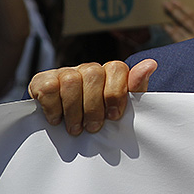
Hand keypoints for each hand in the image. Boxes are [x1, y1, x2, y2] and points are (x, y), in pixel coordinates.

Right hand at [28, 59, 156, 135]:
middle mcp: (87, 68)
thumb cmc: (98, 117)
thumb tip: (151, 64)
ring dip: (74, 110)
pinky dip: (54, 107)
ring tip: (76, 129)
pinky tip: (56, 120)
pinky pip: (49, 87)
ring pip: (71, 81)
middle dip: (94, 106)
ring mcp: (64, 72)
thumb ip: (136, 89)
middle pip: (93, 74)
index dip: (116, 92)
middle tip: (93, 128)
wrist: (61, 128)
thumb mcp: (120, 108)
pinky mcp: (42, 80)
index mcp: (108, 73)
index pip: (117, 68)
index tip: (114, 116)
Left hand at [162, 0, 193, 41]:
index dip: (183, 9)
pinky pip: (178, 38)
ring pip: (181, 28)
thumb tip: (181, 22)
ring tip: (163, 12)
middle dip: (175, 11)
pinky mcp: (188, 48)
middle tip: (165, 4)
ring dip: (172, 19)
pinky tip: (165, 26)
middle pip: (186, 20)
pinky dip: (171, 31)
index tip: (174, 1)